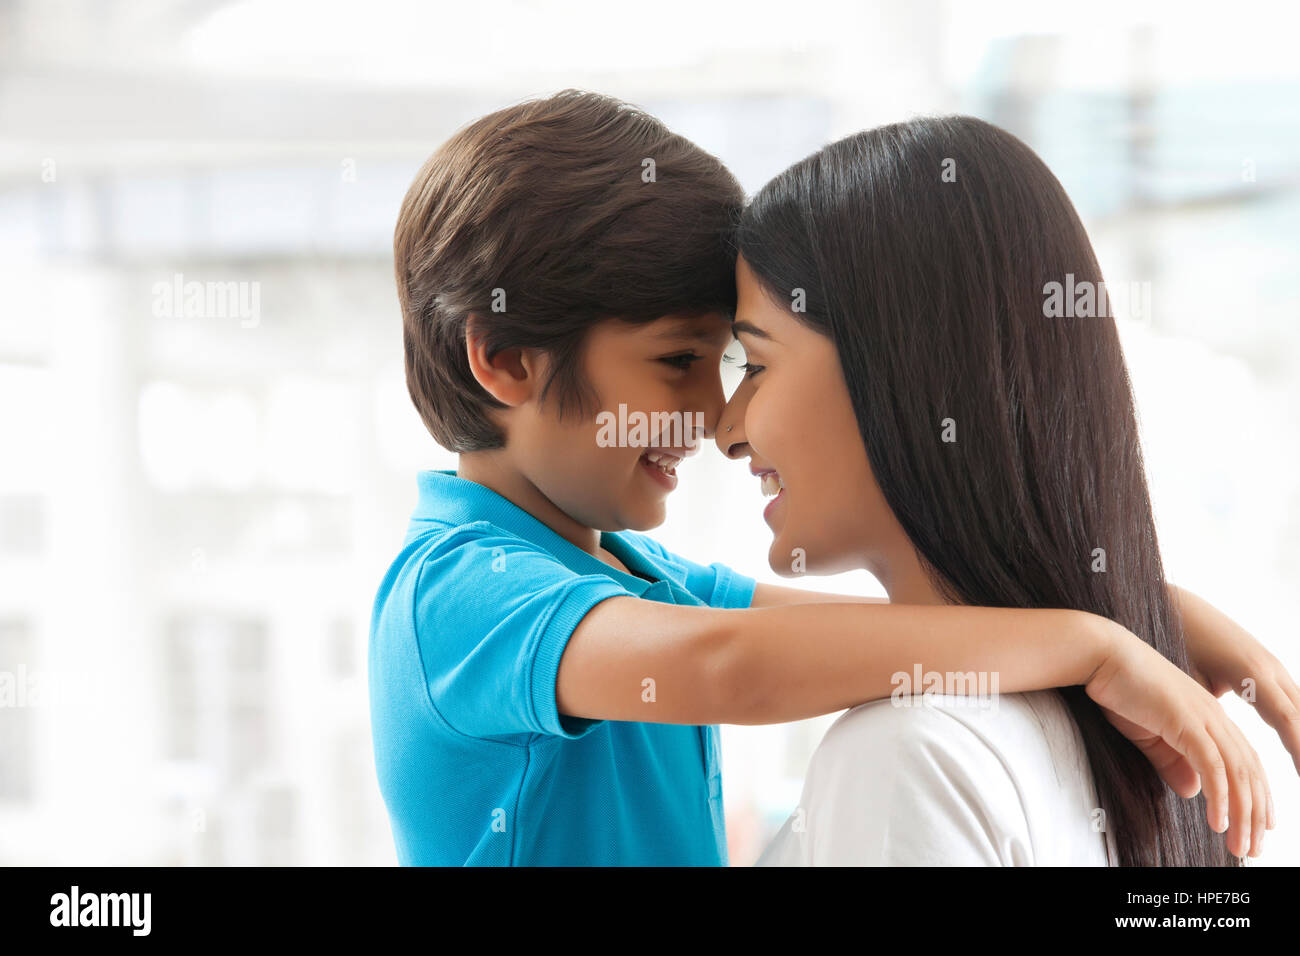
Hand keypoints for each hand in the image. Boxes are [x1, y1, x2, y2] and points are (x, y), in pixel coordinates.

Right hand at [1085, 621, 1272, 858]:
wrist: (1100, 656)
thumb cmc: (1119, 689)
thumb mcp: (1148, 733)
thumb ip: (1172, 760)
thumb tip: (1193, 790)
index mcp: (1209, 716)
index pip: (1246, 762)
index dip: (1256, 796)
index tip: (1258, 827)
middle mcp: (1214, 717)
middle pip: (1250, 772)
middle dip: (1255, 814)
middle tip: (1253, 849)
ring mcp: (1203, 718)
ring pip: (1237, 774)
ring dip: (1243, 814)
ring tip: (1240, 845)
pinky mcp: (1186, 722)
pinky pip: (1212, 767)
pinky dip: (1220, 797)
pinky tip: (1218, 822)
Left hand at [1175, 586, 1299, 775]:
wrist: (1175, 605)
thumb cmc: (1176, 640)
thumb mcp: (1189, 678)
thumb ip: (1204, 714)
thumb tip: (1206, 758)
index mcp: (1252, 672)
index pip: (1287, 719)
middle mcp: (1270, 668)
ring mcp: (1272, 666)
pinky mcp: (1268, 669)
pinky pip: (1291, 700)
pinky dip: (1298, 724)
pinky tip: (1298, 745)